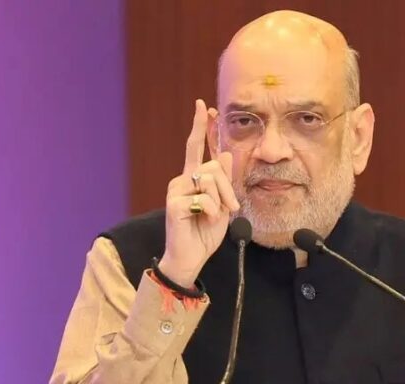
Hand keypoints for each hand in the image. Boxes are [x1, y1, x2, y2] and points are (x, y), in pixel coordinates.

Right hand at [157, 99, 240, 287]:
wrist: (191, 257)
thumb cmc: (205, 232)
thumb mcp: (222, 205)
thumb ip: (222, 181)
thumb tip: (224, 153)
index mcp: (193, 178)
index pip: (197, 148)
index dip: (201, 126)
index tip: (203, 106)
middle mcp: (182, 180)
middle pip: (213, 167)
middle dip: (228, 188)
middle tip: (230, 209)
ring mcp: (176, 191)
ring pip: (210, 180)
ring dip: (220, 201)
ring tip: (213, 217)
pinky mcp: (174, 204)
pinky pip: (204, 199)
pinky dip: (211, 213)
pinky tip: (202, 222)